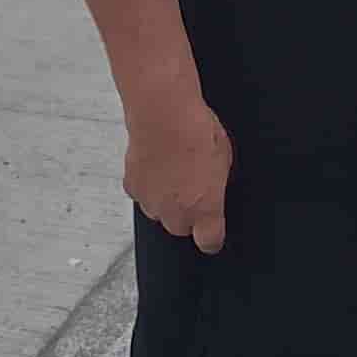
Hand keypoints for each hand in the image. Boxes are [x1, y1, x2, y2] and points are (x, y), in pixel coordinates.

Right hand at [123, 98, 233, 254]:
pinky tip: (156, 165)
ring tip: (172, 172)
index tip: (211, 228)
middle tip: (191, 188)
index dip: (211, 236)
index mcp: (205, 209)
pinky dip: (147, 186)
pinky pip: (142, 196)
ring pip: (158, 213)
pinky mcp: (133, 188)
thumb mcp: (223, 159)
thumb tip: (211, 186)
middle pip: (181, 229)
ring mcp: (152, 203)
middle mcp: (176, 213)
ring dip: (165, 200)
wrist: (163, 115)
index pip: (209, 242)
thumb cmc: (196, 131)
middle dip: (186, 214)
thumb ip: (216, 184)